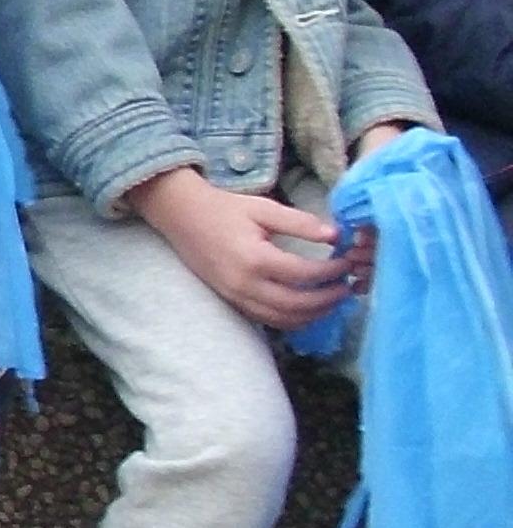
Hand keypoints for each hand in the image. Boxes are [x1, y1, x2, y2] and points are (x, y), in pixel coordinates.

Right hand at [127, 166, 354, 330]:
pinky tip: (306, 308)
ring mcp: (236, 295)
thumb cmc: (223, 208)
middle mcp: (244, 283)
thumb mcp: (264, 208)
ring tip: (332, 300)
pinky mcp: (231, 300)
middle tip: (347, 287)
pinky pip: (267, 319)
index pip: (304, 274)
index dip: (332, 272)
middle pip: (297, 305)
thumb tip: (337, 236)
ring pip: (283, 319)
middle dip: (328, 299)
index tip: (347, 263)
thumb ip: (301, 222)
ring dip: (312, 314)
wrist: (181, 216)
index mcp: (255, 258)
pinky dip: (291, 319)